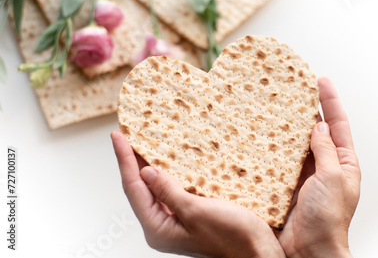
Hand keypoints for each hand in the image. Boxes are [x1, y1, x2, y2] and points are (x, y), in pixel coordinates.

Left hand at [111, 131, 284, 257]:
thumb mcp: (196, 211)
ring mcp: (176, 220)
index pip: (134, 188)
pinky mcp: (190, 214)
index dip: (125, 160)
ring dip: (149, 164)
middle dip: (132, 161)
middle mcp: (163, 225)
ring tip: (141, 142)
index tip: (118, 136)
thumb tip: (147, 172)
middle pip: (140, 187)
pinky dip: (168, 172)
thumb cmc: (232, 237)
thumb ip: (168, 191)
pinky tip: (169, 159)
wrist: (257, 251)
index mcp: (158, 229)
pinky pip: (172, 189)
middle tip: (126, 134)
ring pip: (156, 187)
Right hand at [276, 77, 360, 257]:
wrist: (309, 251)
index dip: (330, 101)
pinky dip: (272, 148)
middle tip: (294, 88)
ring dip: (286, 127)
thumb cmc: (329, 219)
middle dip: (306, 109)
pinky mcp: (286, 185)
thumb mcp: (333, 177)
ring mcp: (304, 175)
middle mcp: (324, 167)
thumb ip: (326, 150)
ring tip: (275, 106)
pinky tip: (260, 137)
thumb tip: (318, 127)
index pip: (338, 124)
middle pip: (315, 131)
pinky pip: (279, 161)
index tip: (321, 80)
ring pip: (295, 144)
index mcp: (343, 163)